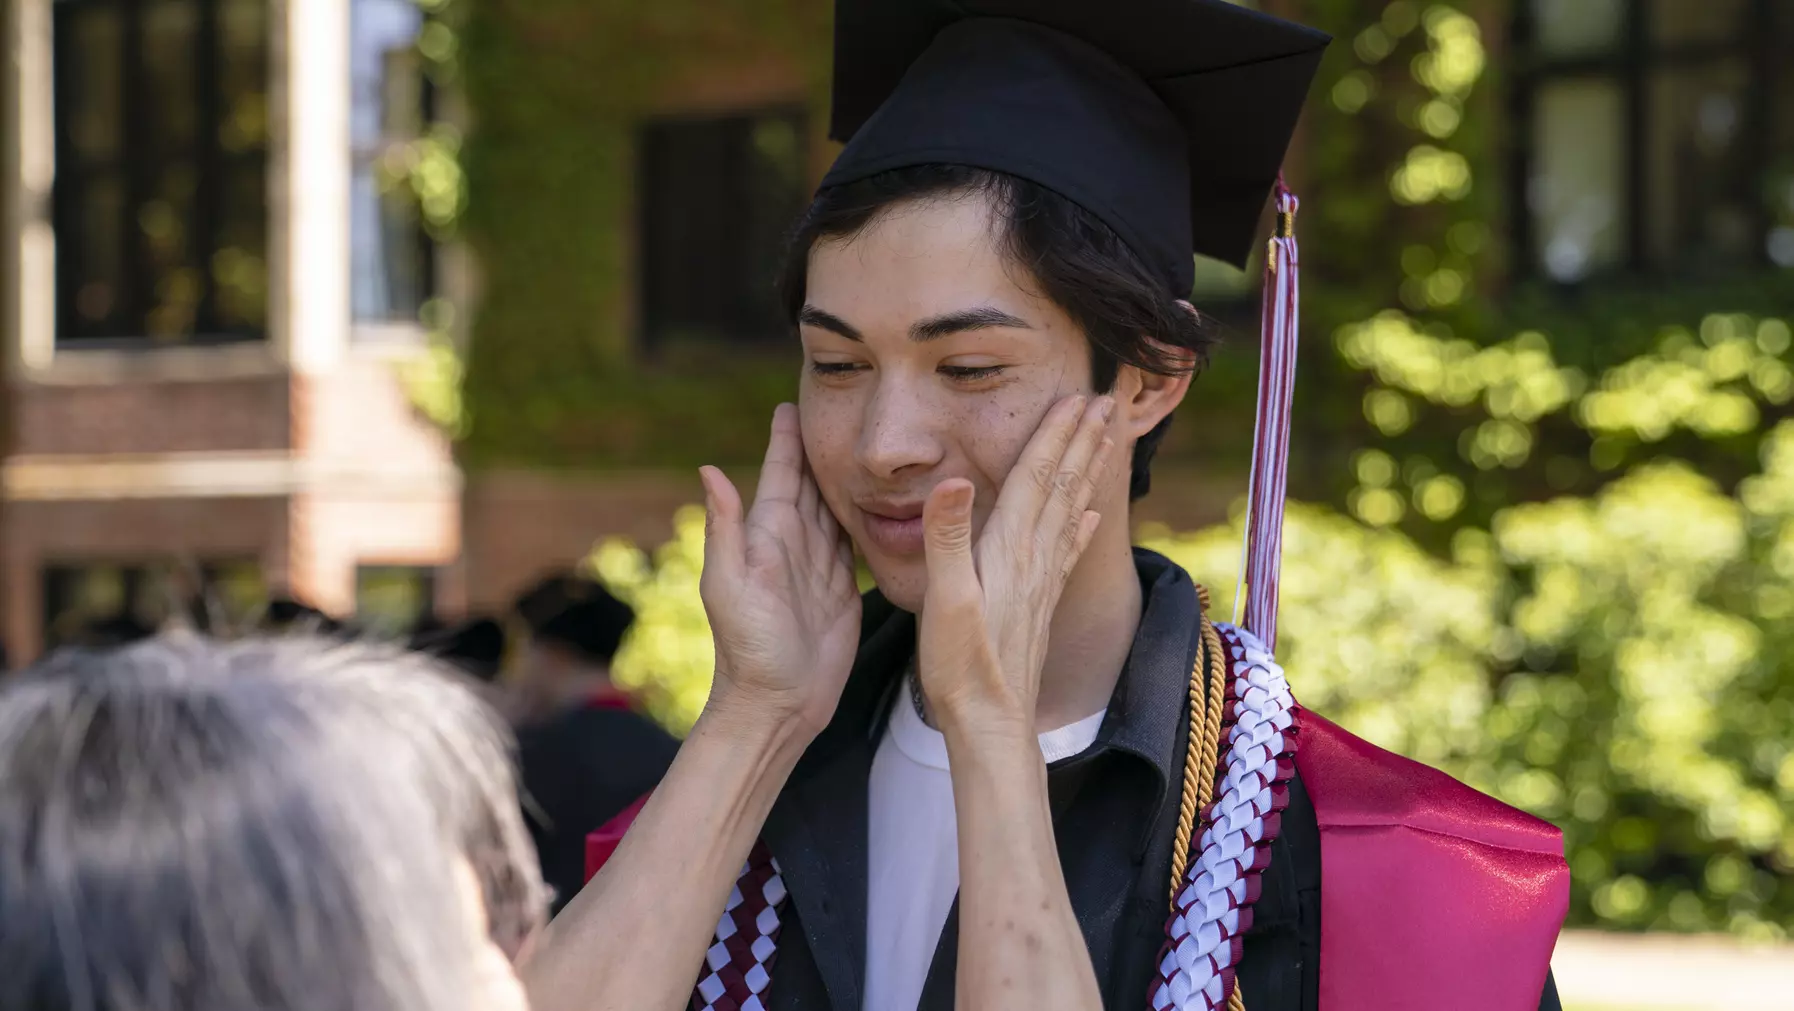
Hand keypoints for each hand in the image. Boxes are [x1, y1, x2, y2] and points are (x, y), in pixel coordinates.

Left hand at [698, 404, 861, 737]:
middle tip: (843, 403)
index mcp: (769, 533)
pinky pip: (859, 539)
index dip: (788, 436)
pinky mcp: (846, 587)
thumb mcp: (729, 585)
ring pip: (839, 504)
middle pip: (814, 480)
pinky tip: (887, 495)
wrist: (777, 703)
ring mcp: (822, 564)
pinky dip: (872, 513)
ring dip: (851, 473)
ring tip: (867, 440)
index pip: (782, 472)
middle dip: (824, 443)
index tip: (796, 397)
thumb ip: (724, 528)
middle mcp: (796, 542)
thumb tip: (708, 469)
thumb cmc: (748, 648)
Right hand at [916, 395, 1115, 731]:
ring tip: (1106, 438)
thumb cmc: (961, 665)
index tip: (1078, 396)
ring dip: (1088, 470)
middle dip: (1083, 439)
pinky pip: (1066, 550)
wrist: (990, 722)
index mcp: (1010, 549)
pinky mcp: (1040, 603)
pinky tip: (1092, 515)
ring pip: (1070, 510)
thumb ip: (947, 538)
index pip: (1036, 477)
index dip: (1055, 433)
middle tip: (1108, 399)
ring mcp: (1041, 581)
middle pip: (1063, 485)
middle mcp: (1034, 558)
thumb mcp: (943, 599)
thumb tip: (952, 481)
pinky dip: (1081, 525)